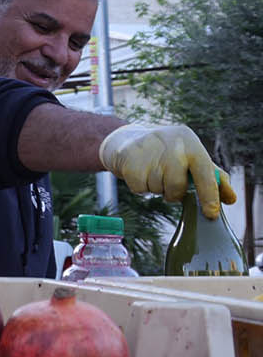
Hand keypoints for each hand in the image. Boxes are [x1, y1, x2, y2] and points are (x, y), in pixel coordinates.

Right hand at [98, 124, 237, 217]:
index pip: (204, 172)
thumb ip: (213, 178)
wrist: (127, 141)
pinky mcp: (129, 159)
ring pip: (158, 188)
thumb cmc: (167, 154)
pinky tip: (139, 173)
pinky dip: (140, 188)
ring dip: (156, 188)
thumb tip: (230, 199)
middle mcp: (171, 143)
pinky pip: (139, 189)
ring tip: (152, 174)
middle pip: (177, 185)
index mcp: (190, 142)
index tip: (211, 214)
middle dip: (173, 192)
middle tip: (168, 185)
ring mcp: (148, 150)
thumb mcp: (192, 159)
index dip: (209, 195)